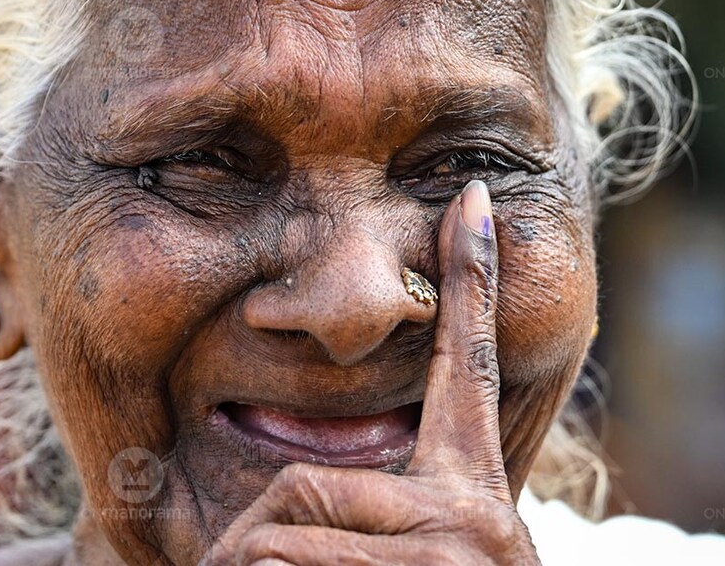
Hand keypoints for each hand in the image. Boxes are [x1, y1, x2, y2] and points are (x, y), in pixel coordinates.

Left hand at [200, 180, 540, 564]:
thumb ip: (379, 515)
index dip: (471, 280)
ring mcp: (456, 551)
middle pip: (301, 489)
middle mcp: (474, 513)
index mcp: (471, 488)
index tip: (471, 196)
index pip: (471, 366)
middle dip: (250, 549)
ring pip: (279, 541)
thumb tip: (273, 517)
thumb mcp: (429, 556)